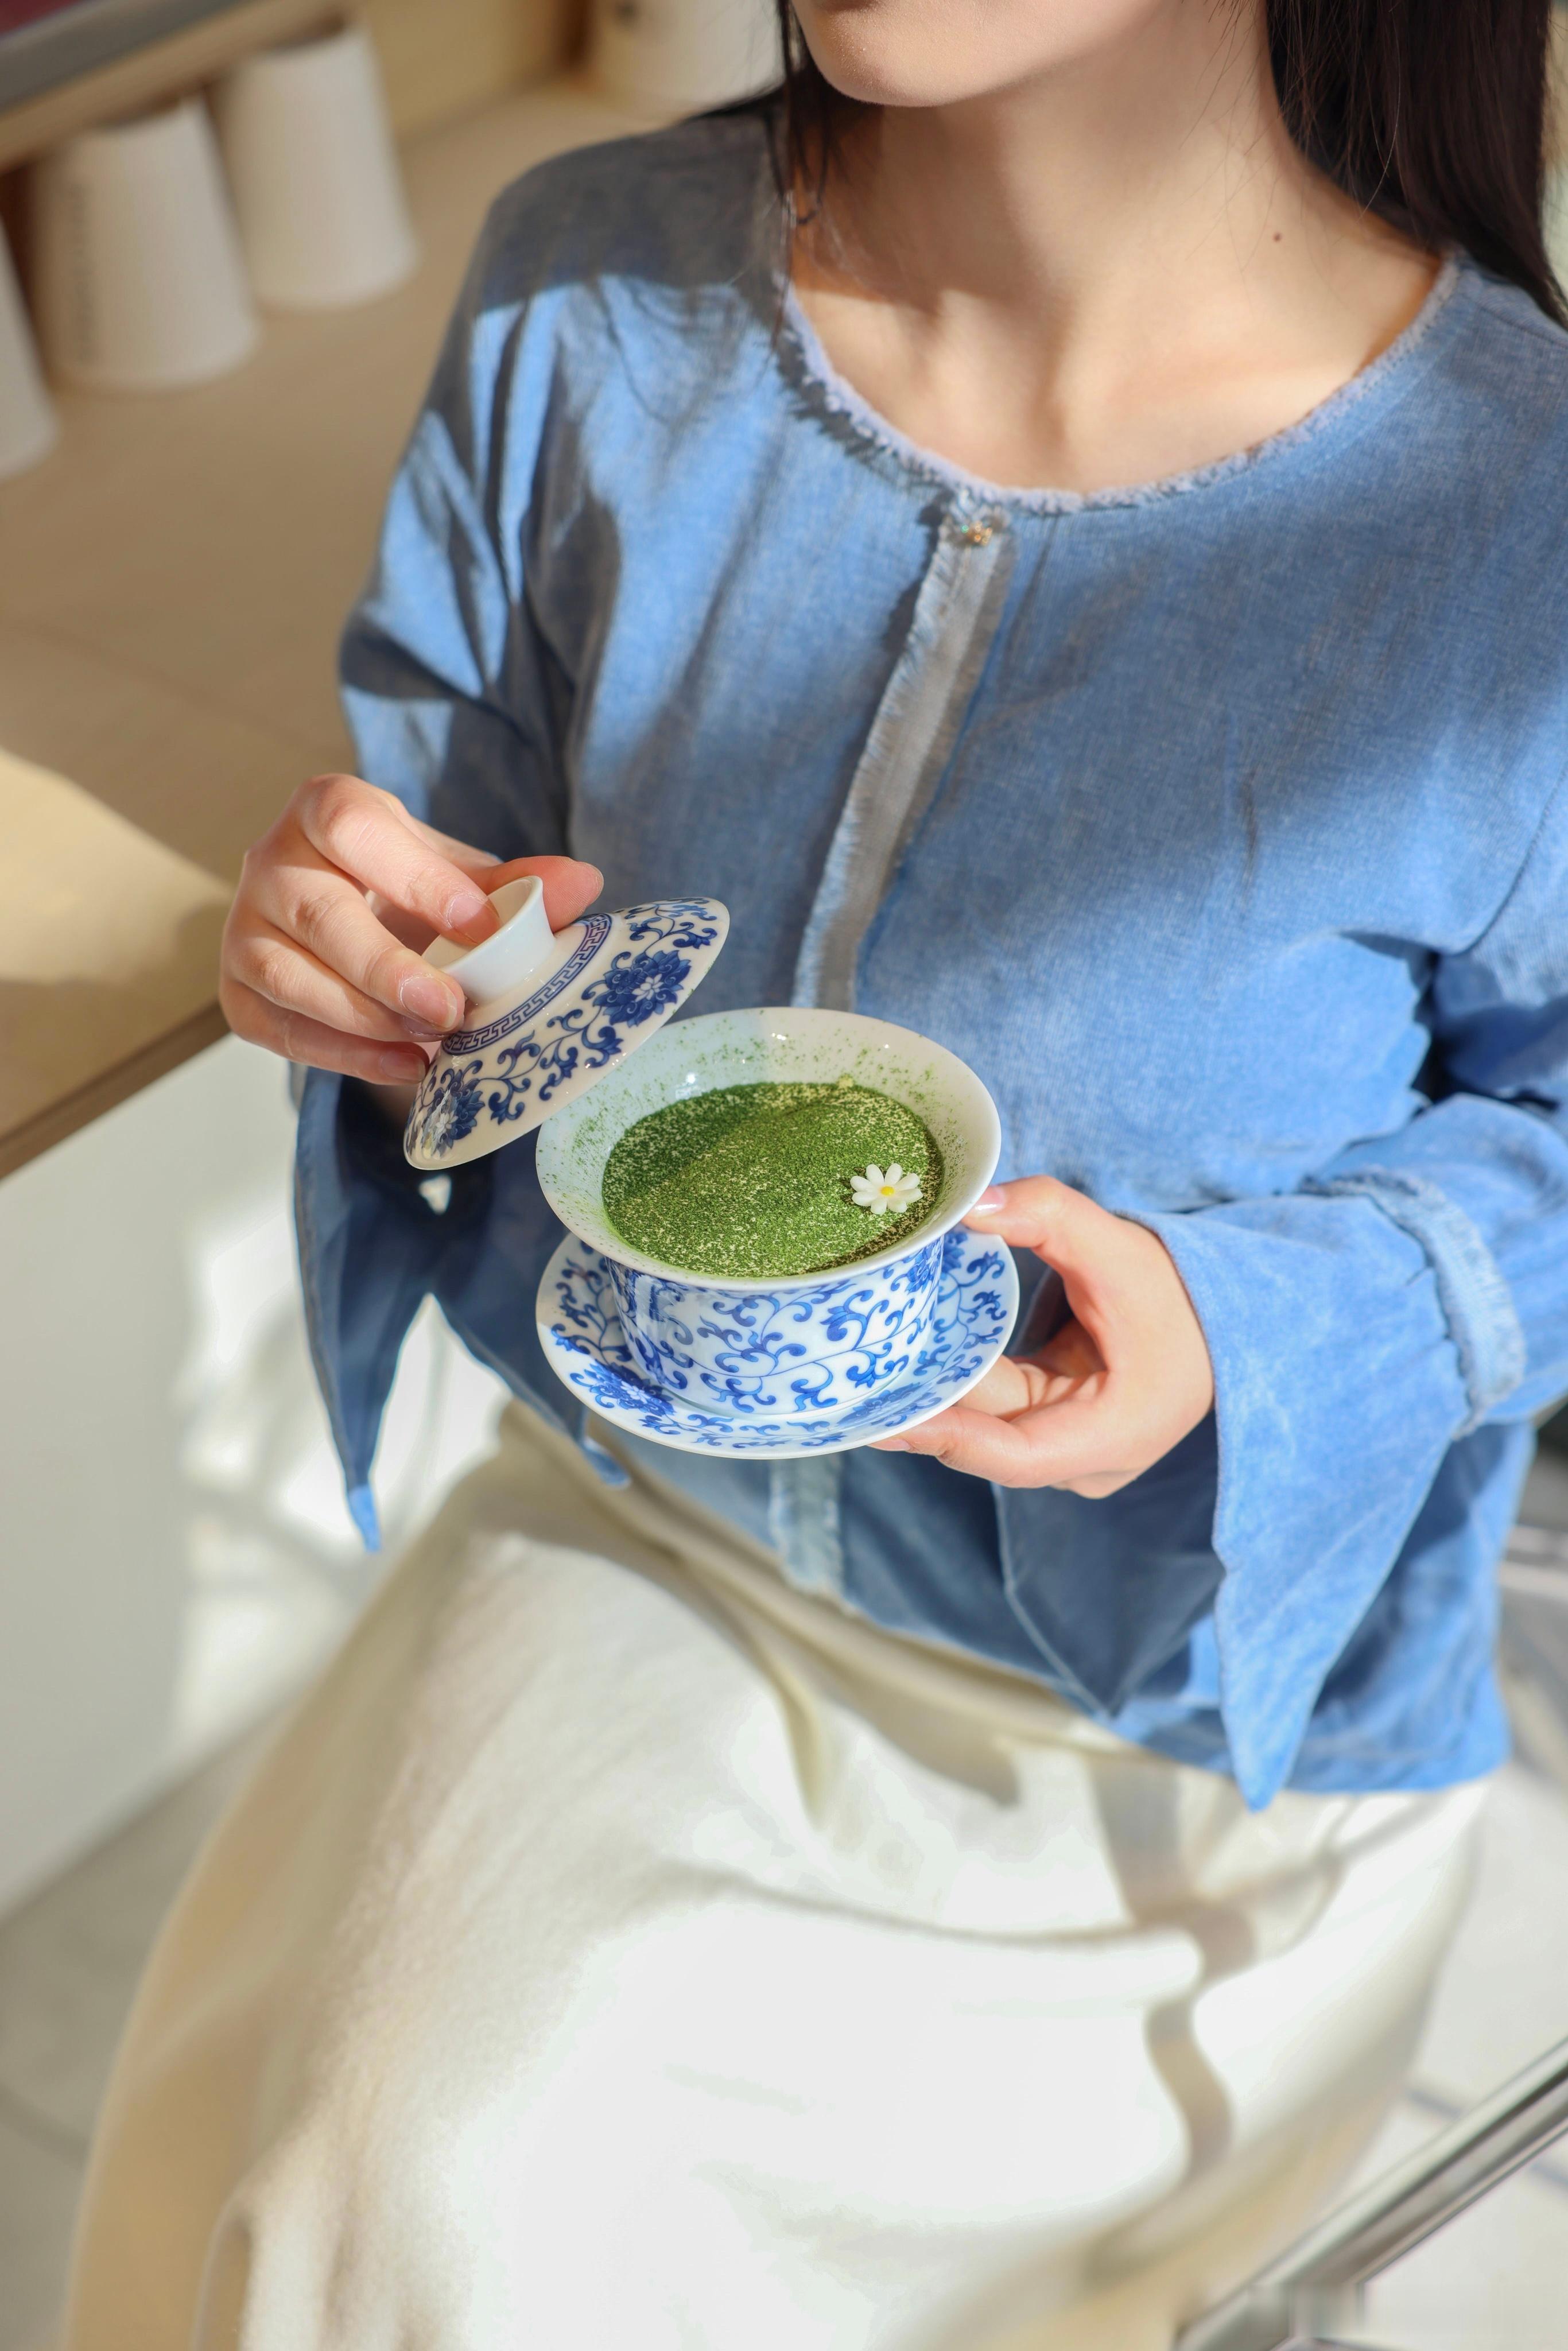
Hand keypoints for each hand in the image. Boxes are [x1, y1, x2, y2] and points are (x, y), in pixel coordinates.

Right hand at [220, 772, 602, 1083]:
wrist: (351, 921)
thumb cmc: (406, 889)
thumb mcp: (459, 878)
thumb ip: (515, 884)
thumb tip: (583, 883)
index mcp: (325, 810)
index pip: (352, 827)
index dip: (417, 878)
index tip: (481, 928)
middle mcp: (271, 863)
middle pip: (318, 912)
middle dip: (388, 967)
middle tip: (452, 1009)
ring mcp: (245, 931)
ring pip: (289, 976)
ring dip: (365, 1017)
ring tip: (431, 1042)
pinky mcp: (238, 995)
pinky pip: (280, 1031)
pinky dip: (344, 1056)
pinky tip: (406, 1065)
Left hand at [876, 1176, 1213, 1492]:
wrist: (1219, 1320)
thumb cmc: (1179, 1292)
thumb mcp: (1119, 1247)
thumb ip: (1048, 1216)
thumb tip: (969, 1205)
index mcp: (1112, 1435)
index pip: (1015, 1454)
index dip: (949, 1438)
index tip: (889, 1419)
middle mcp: (1085, 1461)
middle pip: (988, 1436)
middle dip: (922, 1407)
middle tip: (848, 1380)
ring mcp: (1067, 1453)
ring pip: (985, 1425)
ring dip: (931, 1395)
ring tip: (855, 1373)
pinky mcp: (1051, 1432)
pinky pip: (992, 1414)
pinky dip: (953, 1385)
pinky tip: (895, 1363)